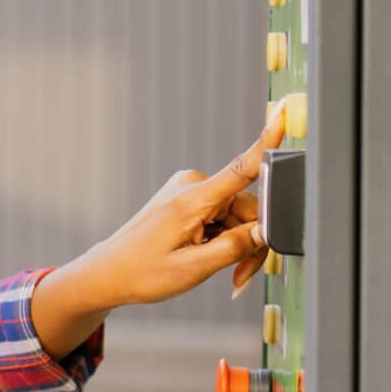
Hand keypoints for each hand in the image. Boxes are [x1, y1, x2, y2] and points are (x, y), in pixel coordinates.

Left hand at [30, 104, 283, 355]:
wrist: (108, 274)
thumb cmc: (142, 273)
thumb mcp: (194, 268)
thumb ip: (235, 247)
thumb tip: (265, 230)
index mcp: (193, 198)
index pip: (242, 168)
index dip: (267, 141)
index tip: (283, 113)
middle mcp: (194, 186)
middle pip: (249, 211)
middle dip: (251, 244)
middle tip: (239, 278)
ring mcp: (191, 191)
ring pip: (239, 219)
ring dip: (238, 248)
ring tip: (226, 276)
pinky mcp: (190, 200)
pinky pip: (223, 219)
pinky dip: (225, 242)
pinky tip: (213, 260)